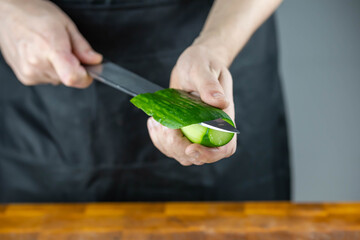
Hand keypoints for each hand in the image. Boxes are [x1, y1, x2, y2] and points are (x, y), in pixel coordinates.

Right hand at [0, 0, 101, 87]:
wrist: (7, 13)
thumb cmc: (34, 14)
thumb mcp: (65, 24)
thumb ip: (82, 46)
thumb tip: (95, 60)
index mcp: (50, 48)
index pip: (73, 77)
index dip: (86, 77)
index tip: (88, 70)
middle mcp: (38, 63)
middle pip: (69, 79)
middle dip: (74, 68)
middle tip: (65, 51)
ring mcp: (30, 72)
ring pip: (59, 80)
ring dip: (60, 69)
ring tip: (49, 49)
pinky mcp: (25, 78)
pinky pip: (47, 79)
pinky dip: (49, 70)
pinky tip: (41, 55)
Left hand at [147, 44, 235, 165]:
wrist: (194, 62)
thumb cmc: (203, 62)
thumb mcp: (203, 69)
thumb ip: (210, 85)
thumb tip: (220, 102)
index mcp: (223, 118)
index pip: (224, 147)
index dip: (209, 154)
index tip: (190, 148)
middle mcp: (212, 129)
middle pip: (199, 157)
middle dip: (177, 147)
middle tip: (164, 125)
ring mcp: (196, 132)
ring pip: (182, 154)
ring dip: (165, 142)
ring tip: (157, 120)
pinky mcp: (183, 131)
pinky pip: (170, 146)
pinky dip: (159, 138)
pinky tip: (154, 122)